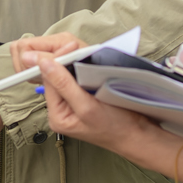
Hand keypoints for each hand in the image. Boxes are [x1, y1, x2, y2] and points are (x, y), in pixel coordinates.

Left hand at [24, 42, 159, 156]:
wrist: (139, 136)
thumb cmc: (117, 126)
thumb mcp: (88, 107)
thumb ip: (64, 85)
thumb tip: (42, 64)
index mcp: (57, 116)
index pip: (49, 81)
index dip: (56, 62)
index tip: (70, 47)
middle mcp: (61, 111)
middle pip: (55, 79)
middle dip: (65, 62)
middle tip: (76, 47)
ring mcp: (73, 105)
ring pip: (67, 77)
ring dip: (74, 65)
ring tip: (84, 55)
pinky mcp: (85, 100)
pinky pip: (78, 80)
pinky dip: (83, 71)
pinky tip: (90, 65)